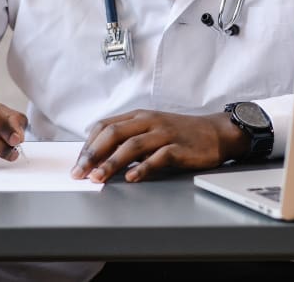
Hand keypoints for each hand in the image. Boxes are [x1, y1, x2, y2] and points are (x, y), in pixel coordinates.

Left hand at [71, 109, 248, 182]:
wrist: (216, 133)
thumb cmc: (180, 134)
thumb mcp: (151, 130)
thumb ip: (128, 139)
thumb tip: (98, 157)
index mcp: (139, 116)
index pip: (105, 126)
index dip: (88, 145)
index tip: (77, 164)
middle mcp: (149, 121)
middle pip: (114, 134)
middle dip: (92, 154)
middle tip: (79, 173)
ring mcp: (165, 133)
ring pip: (132, 145)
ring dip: (112, 163)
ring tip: (98, 178)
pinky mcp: (179, 147)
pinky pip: (158, 157)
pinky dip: (142, 168)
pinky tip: (131, 178)